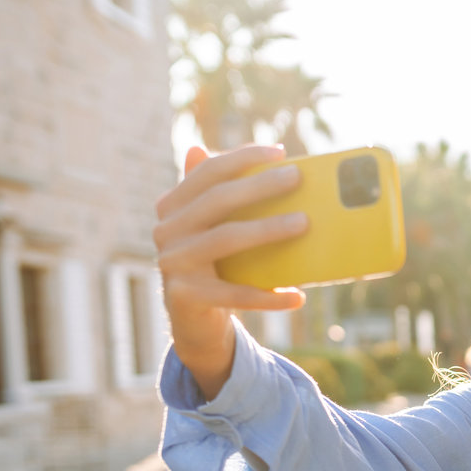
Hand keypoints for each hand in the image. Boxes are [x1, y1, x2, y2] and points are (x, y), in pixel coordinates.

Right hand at [152, 144, 309, 398]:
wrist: (193, 322)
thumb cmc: (213, 267)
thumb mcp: (213, 230)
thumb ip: (218, 194)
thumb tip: (236, 148)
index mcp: (172, 206)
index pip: (208, 172)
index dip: (242, 158)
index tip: (279, 151)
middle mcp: (166, 231)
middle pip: (217, 200)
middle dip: (259, 186)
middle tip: (296, 178)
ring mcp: (173, 264)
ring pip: (226, 239)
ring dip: (268, 230)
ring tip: (304, 224)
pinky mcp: (186, 297)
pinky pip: (235, 294)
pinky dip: (269, 296)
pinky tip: (298, 296)